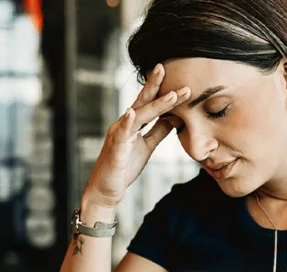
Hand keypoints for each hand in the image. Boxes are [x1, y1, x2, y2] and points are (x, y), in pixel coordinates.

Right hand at [84, 63, 191, 206]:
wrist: (106, 190)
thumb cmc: (124, 167)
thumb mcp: (147, 146)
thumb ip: (158, 130)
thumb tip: (175, 118)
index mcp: (133, 124)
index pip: (150, 103)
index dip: (163, 91)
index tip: (180, 80)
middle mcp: (124, 124)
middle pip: (142, 101)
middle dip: (155, 85)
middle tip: (165, 67)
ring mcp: (119, 135)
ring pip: (138, 115)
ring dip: (155, 104)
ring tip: (172, 95)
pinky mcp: (115, 148)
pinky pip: (122, 133)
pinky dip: (127, 121)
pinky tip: (131, 111)